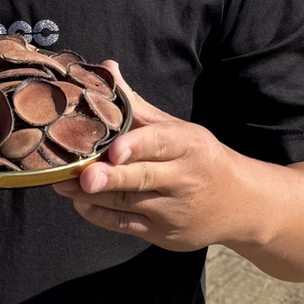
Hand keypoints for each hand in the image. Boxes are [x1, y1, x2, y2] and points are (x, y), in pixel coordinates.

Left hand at [51, 61, 242, 251]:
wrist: (240, 203)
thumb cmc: (199, 157)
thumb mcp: (176, 128)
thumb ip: (136, 104)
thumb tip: (106, 69)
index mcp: (189, 145)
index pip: (161, 143)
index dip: (136, 146)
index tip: (114, 150)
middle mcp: (185, 179)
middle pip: (143, 177)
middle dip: (111, 177)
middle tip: (83, 175)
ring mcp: (174, 211)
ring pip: (129, 203)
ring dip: (94, 195)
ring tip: (63, 184)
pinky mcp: (164, 234)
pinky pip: (127, 225)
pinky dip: (101, 215)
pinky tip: (80, 202)